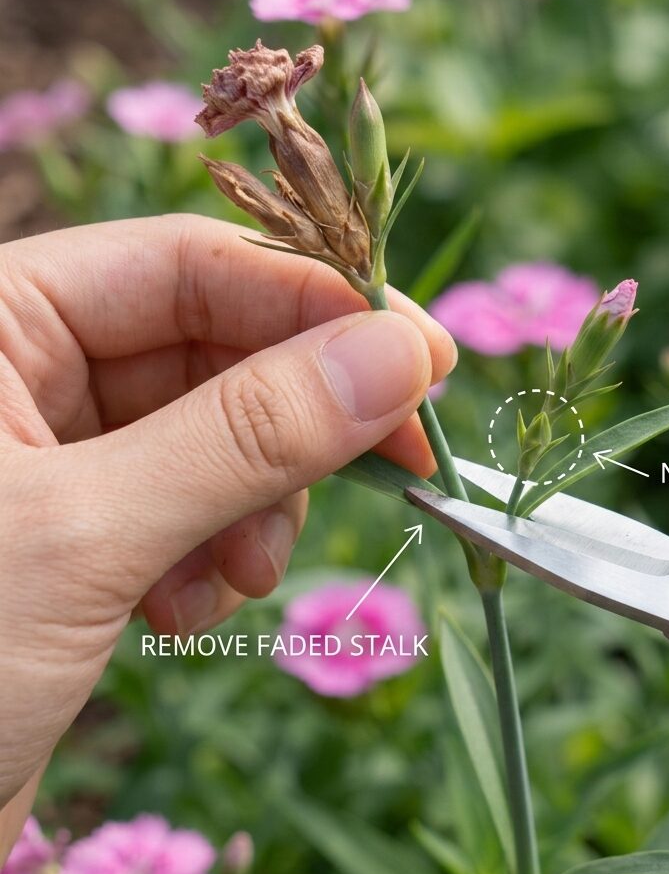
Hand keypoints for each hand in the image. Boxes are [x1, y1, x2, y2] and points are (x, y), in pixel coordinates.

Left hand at [0, 214, 454, 853]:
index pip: (191, 266)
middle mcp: (15, 370)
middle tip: (391, 464)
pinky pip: (186, 506)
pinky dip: (214, 550)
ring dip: (257, 501)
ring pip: (215, 436)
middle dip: (297, 421)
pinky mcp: (75, 532)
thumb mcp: (88, 535)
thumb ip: (250, 435)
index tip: (423, 360)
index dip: (318, 306)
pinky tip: (189, 606)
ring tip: (241, 573)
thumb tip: (398, 356)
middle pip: (215, 350)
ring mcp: (48, 454)